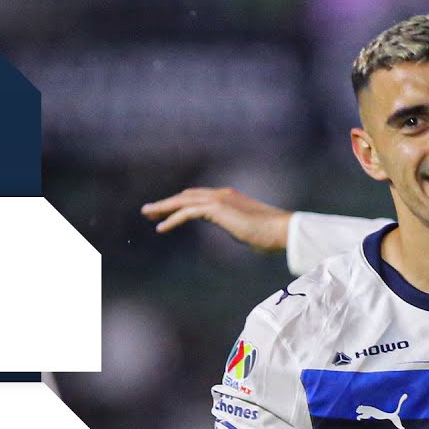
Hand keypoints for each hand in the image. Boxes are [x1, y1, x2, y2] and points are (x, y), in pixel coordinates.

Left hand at [142, 187, 290, 252]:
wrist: (281, 230)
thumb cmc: (270, 235)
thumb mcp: (249, 229)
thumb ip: (240, 227)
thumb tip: (241, 234)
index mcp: (229, 197)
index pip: (198, 197)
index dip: (180, 203)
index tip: (166, 211)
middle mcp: (221, 194)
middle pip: (186, 196)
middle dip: (166, 203)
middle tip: (149, 211)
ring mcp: (219, 199)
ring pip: (183, 201)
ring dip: (163, 208)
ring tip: (147, 216)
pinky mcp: (217, 209)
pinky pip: (187, 212)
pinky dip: (172, 219)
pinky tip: (161, 228)